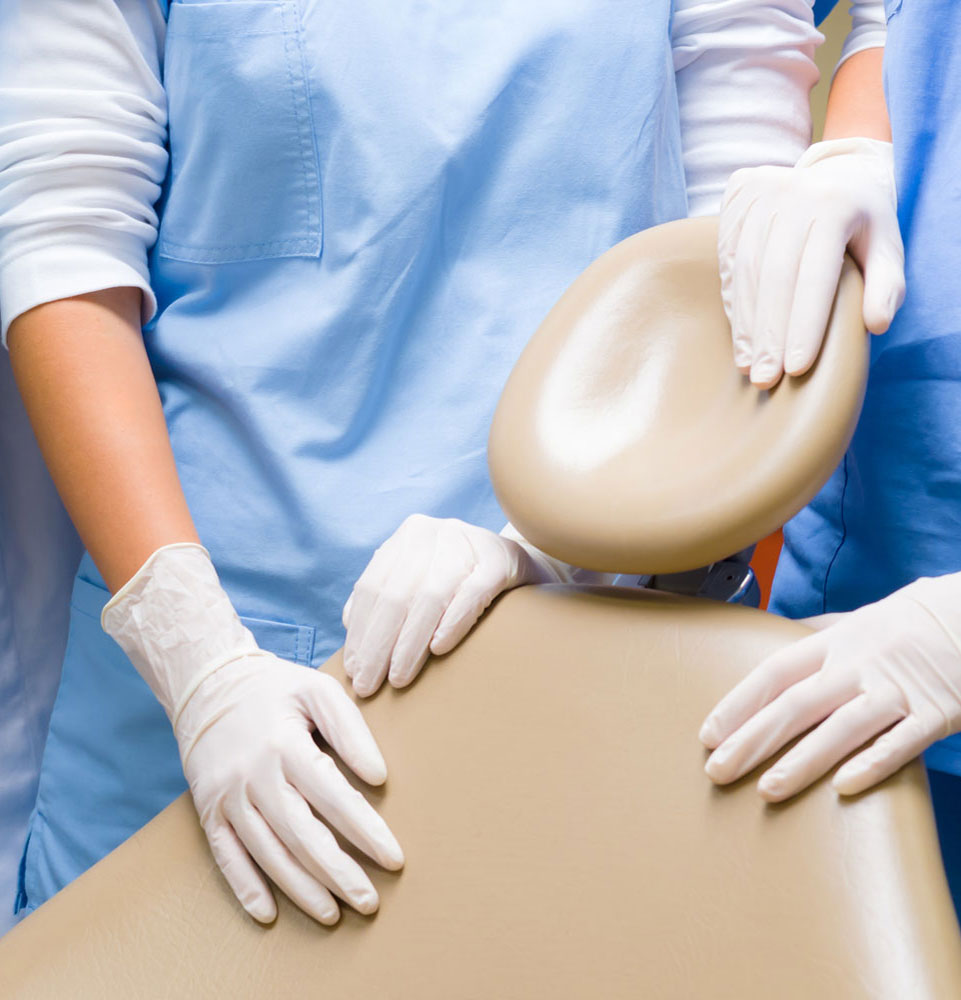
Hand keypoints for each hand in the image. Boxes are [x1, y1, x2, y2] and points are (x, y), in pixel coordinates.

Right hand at [102, 543, 402, 924]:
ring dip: (300, 889)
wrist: (206, 683)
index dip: (365, 831)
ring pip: (267, 852)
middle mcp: (254, 775)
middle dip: (338, 874)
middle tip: (369, 903)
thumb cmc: (273, 688)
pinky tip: (269, 914)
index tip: (394, 859)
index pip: (333, 797)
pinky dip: (245, 888)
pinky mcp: (208, 810)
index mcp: (285, 744)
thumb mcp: (317, 690)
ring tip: (333, 913)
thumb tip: (379, 776)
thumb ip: (350, 729)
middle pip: (301, 835)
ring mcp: (227, 796)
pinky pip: (225, 857)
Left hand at [342, 515, 569, 696]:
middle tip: (368, 685)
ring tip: (399, 678)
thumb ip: (387, 596)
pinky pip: (472, 592)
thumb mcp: (421, 581)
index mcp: (407, 537)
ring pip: (429, 595)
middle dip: (378, 645)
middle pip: (396, 593)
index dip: (360, 631)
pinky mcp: (500, 556)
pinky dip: (453, 621)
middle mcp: (434, 531)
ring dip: (409, 642)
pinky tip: (439, 649)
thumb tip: (350, 626)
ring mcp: (468, 539)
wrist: (524, 568)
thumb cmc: (463, 585)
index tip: (352, 671)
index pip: (372, 587)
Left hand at [699, 574, 960, 801]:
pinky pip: (901, 741)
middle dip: (754, 740)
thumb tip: (767, 640)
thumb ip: (814, 638)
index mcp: (834, 642)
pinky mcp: (936, 712)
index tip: (708, 735)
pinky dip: (873, 762)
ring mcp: (897, 688)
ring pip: (842, 727)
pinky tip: (843, 787)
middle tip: (717, 772)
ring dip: (803, 760)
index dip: (738, 703)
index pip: (775, 672)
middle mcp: (858, 664)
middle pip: (797, 704)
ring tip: (767, 791)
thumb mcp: (855, 622)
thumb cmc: (906, 624)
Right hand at [718, 137, 904, 387]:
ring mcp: (759, 195)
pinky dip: (733, 303)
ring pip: (745, 270)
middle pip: (774, 276)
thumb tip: (877, 325)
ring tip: (750, 365)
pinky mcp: (735, 202)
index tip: (796, 368)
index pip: (814, 275)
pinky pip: (729, 261)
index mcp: (835, 204)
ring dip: (747, 324)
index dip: (804, 324)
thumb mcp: (886, 245)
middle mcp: (792, 194)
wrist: (831, 168)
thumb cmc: (863, 220)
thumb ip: (887, 285)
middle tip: (766, 379)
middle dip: (769, 334)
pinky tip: (741, 337)